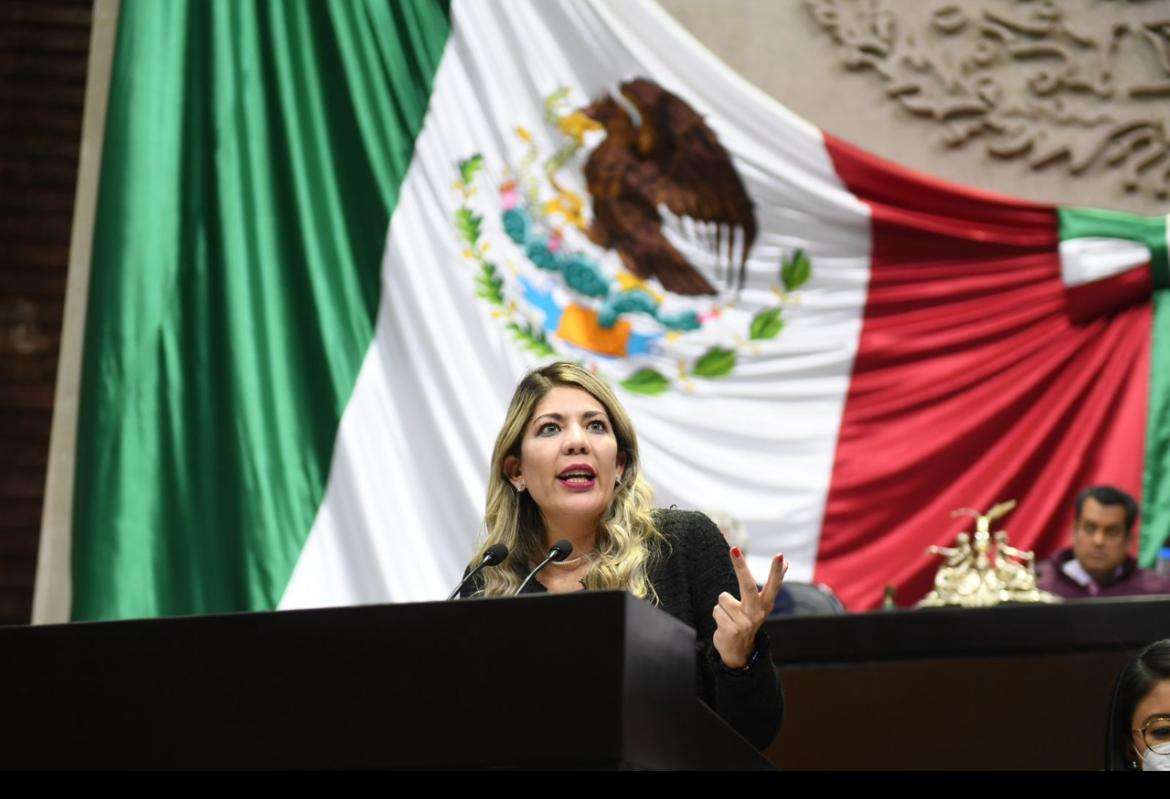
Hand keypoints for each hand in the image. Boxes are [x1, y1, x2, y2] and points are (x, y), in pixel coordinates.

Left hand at [711, 548, 786, 668]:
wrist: (738, 653)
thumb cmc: (748, 620)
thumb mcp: (761, 604)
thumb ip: (772, 584)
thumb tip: (788, 563)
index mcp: (765, 605)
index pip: (773, 584)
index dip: (776, 570)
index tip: (780, 555)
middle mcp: (757, 613)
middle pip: (747, 585)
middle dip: (740, 566)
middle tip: (734, 548)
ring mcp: (744, 622)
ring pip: (723, 597)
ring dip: (722, 606)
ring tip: (729, 617)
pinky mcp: (731, 630)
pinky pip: (716, 610)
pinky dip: (717, 615)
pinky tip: (724, 626)